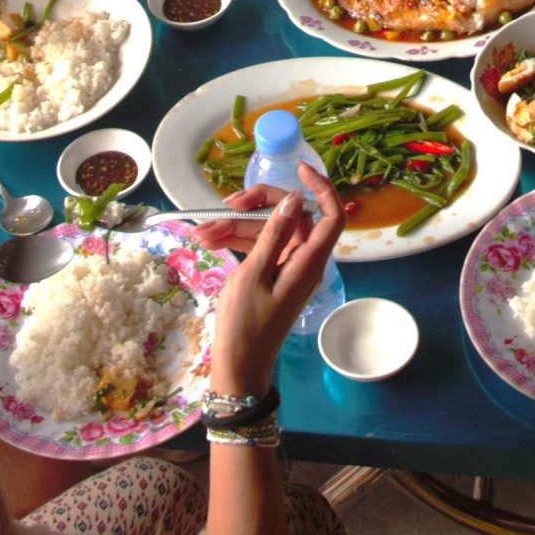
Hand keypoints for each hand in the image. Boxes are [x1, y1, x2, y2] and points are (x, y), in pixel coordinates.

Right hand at [207, 166, 346, 394]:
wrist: (237, 367)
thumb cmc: (246, 325)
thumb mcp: (255, 274)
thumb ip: (273, 234)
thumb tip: (294, 198)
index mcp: (310, 261)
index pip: (332, 215)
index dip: (321, 187)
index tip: (297, 168)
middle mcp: (303, 261)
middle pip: (291, 217)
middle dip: (256, 207)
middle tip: (225, 206)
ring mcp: (286, 268)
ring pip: (268, 231)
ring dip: (236, 226)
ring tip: (202, 231)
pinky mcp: (270, 275)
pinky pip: (258, 247)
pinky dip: (235, 241)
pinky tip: (208, 240)